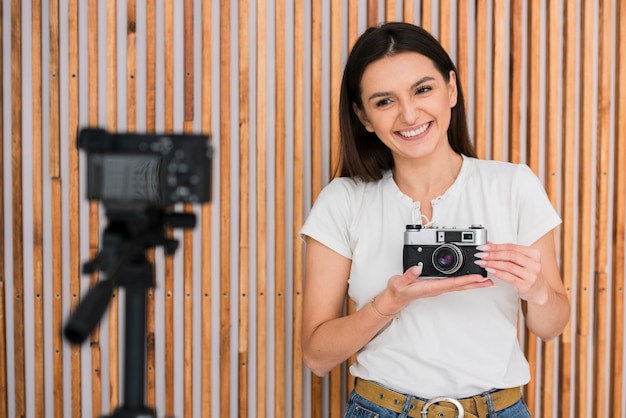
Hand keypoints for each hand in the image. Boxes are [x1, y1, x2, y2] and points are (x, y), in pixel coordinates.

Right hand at [379, 263, 493, 312]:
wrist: (396, 298)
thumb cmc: (398, 290)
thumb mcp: (399, 282)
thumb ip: (408, 275)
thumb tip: (417, 268)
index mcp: (430, 287)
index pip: (451, 283)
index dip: (465, 279)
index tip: (477, 276)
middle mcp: (437, 288)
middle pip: (460, 286)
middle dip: (475, 283)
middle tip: (490, 281)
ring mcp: (438, 288)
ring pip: (459, 286)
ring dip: (473, 284)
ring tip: (486, 281)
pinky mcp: (438, 286)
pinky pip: (455, 284)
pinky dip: (465, 281)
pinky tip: (471, 279)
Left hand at [474, 242, 548, 304]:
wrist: (540, 291)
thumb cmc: (528, 274)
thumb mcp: (521, 261)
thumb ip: (506, 252)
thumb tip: (489, 244)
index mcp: (534, 254)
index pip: (512, 247)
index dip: (496, 246)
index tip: (484, 246)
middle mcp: (534, 264)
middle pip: (510, 255)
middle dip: (493, 254)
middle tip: (481, 254)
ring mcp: (532, 276)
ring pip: (509, 266)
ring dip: (493, 263)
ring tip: (482, 262)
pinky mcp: (527, 286)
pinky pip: (510, 278)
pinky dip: (498, 273)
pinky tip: (490, 270)